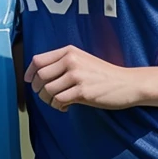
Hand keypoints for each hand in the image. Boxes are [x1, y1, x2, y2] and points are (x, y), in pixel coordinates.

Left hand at [25, 45, 139, 111]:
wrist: (127, 83)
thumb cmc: (103, 75)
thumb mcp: (82, 60)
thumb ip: (62, 63)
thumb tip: (37, 75)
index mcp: (69, 51)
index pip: (38, 60)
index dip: (30, 73)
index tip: (30, 82)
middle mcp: (71, 60)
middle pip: (40, 76)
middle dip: (39, 90)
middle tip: (47, 96)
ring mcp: (77, 76)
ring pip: (47, 90)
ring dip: (49, 100)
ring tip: (59, 102)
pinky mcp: (82, 91)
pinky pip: (58, 100)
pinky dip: (58, 106)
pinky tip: (66, 107)